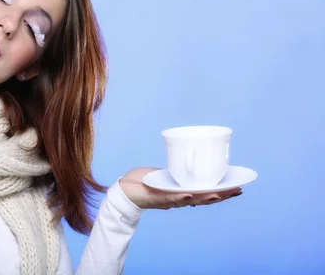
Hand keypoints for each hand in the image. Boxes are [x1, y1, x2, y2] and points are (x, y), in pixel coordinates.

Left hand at [119, 167, 241, 208]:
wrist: (124, 190)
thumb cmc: (143, 182)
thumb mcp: (164, 175)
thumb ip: (175, 171)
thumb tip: (188, 160)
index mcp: (182, 192)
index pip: (205, 193)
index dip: (222, 193)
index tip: (238, 188)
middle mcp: (178, 198)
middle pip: (203, 199)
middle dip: (220, 196)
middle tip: (236, 191)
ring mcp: (168, 200)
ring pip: (190, 200)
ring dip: (204, 198)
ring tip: (218, 194)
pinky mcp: (156, 198)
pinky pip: (169, 198)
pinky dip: (180, 197)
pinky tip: (189, 195)